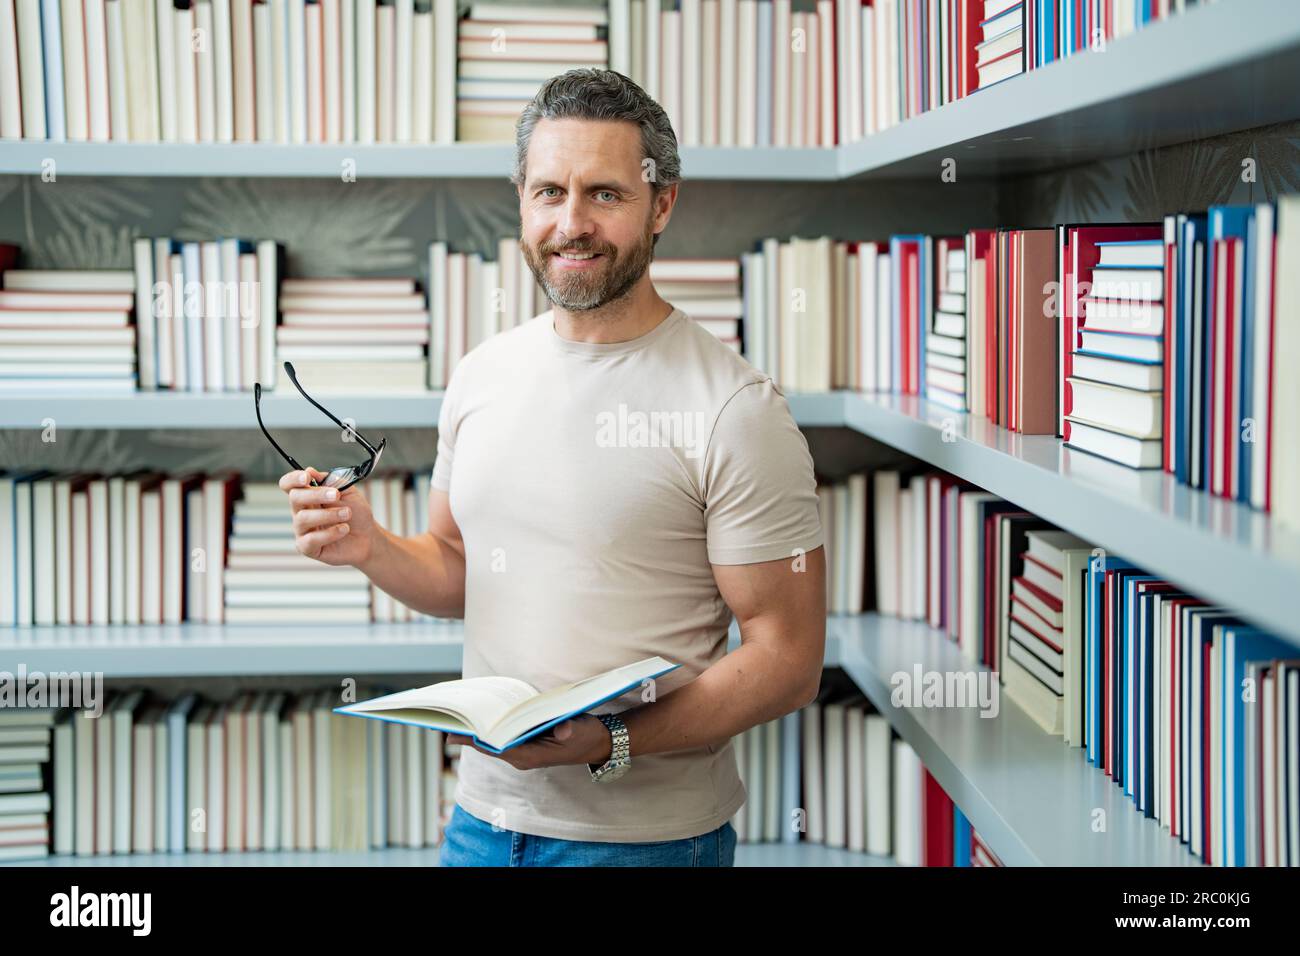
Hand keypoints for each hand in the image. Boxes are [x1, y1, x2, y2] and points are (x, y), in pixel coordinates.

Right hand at [279, 466, 377, 566]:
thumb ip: (331, 481)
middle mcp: (301, 512)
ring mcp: (302, 530)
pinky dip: (330, 533)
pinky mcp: (307, 548)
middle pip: (294, 498)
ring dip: (328, 514)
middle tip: (336, 495)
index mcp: (308, 495)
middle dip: (316, 494)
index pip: (289, 484)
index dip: (293, 479)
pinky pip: (310, 540)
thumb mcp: (349, 492)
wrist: (368, 537)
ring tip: (347, 514)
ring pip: (303, 518)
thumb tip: (310, 471)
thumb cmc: (356, 513)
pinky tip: (344, 529)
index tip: (307, 477)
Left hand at [446, 715, 611, 770]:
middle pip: (488, 746)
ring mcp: (522, 751)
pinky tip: (478, 715)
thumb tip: (564, 728)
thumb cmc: (586, 736)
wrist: (598, 743)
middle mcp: (522, 756)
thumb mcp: (580, 730)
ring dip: (476, 730)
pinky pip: (500, 737)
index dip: (474, 741)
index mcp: (531, 756)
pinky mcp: (525, 743)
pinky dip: (488, 727)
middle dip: (469, 733)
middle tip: (447, 718)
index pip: (496, 749)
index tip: (453, 733)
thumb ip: (570, 729)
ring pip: (492, 742)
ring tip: (456, 714)